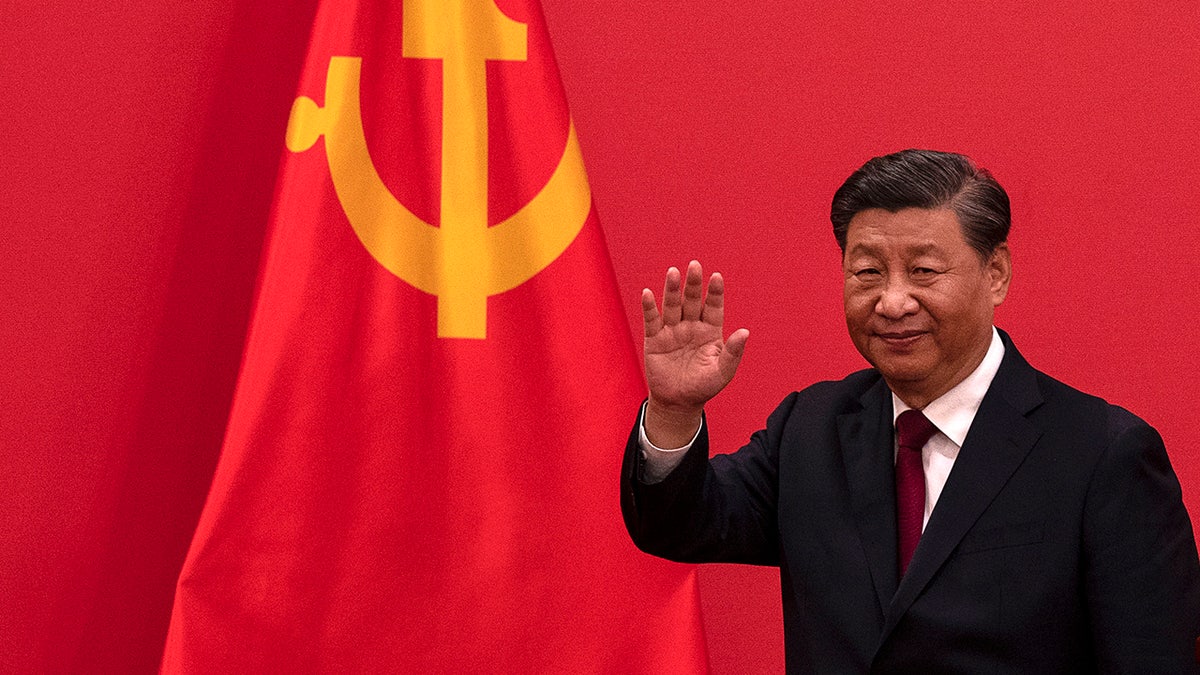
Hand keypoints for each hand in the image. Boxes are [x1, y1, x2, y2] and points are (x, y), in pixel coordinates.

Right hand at [641, 261, 747, 445]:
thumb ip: (733, 352)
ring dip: (672, 289)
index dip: (715, 292)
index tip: (716, 277)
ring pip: (672, 305)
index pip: (714, 307)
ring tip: (673, 273)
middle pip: (692, 300)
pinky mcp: (654, 339)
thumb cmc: (704, 387)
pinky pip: (652, 320)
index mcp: (710, 331)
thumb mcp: (723, 371)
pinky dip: (649, 307)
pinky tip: (648, 294)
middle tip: (695, 266)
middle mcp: (691, 326)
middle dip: (693, 284)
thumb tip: (745, 332)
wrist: (678, 403)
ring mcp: (672, 330)